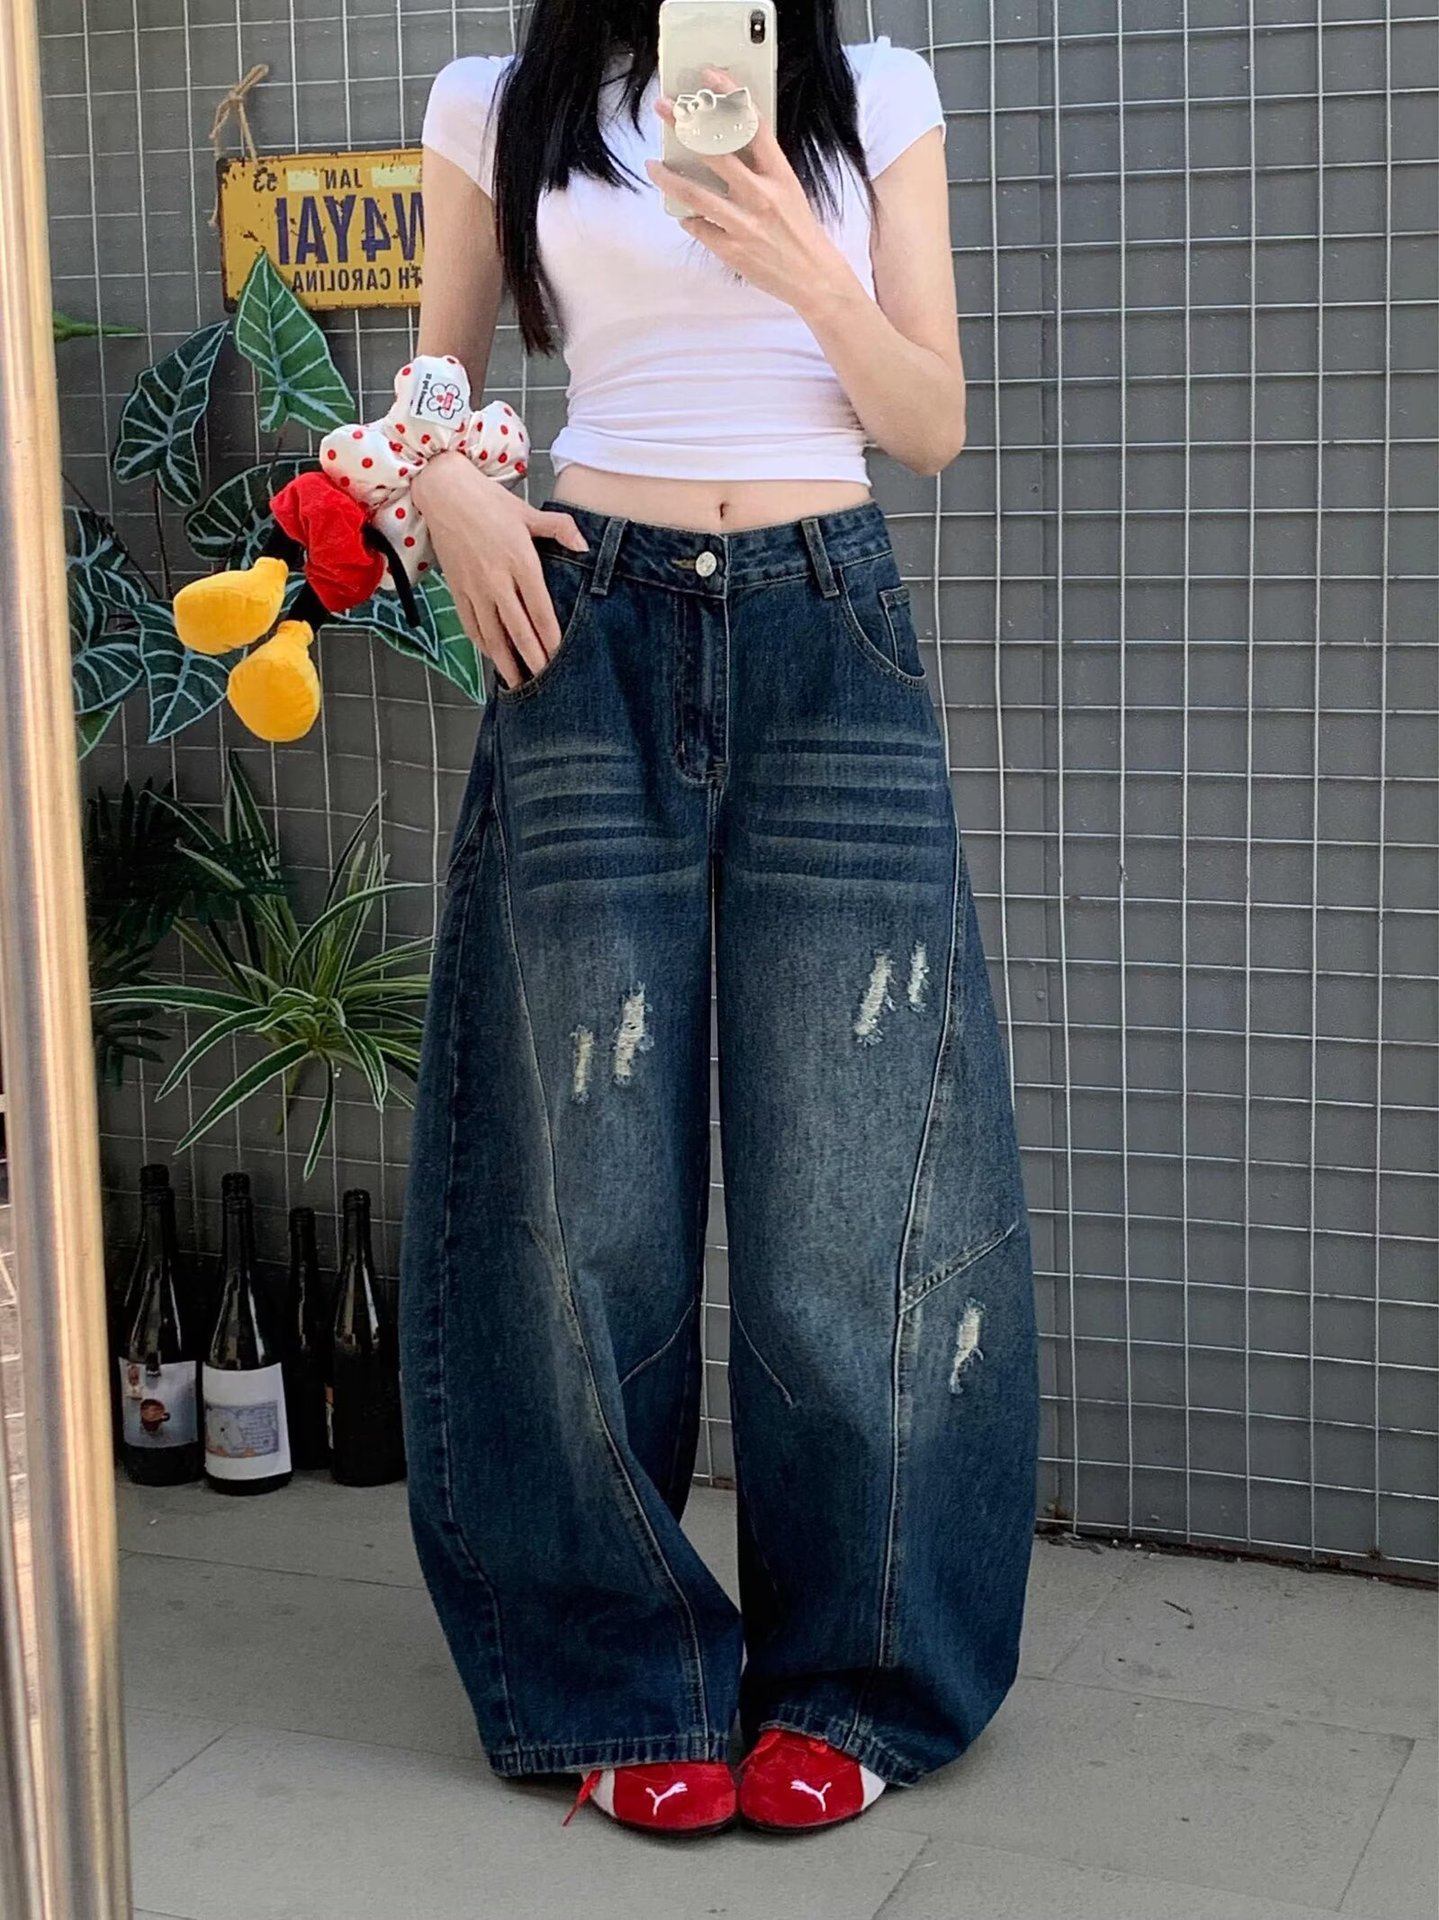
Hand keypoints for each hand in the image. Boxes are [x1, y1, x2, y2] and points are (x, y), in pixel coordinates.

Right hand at [410, 453, 588, 688]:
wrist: (445, 493)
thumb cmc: (489, 501)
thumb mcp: (529, 512)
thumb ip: (560, 528)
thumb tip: (584, 546)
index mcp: (520, 561)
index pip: (540, 609)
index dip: (550, 637)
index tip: (560, 657)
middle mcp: (497, 580)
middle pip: (518, 629)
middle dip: (532, 658)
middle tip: (544, 681)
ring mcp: (475, 587)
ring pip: (492, 634)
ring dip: (506, 661)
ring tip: (518, 682)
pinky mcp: (457, 588)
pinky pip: (471, 624)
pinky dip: (482, 644)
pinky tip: (493, 656)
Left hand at [645, 67, 852, 312]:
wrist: (812, 277)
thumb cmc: (798, 230)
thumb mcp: (788, 189)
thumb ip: (760, 168)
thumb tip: (724, 144)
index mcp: (779, 175)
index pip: (752, 125)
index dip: (729, 97)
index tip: (708, 77)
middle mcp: (761, 195)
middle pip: (716, 152)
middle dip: (685, 125)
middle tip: (664, 108)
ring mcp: (744, 224)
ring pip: (696, 193)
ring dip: (669, 177)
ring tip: (653, 165)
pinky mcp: (732, 250)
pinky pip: (699, 228)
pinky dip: (688, 218)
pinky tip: (683, 213)